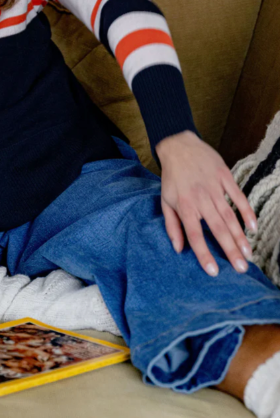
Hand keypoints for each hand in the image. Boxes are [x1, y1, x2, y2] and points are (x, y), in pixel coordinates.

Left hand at [156, 131, 256, 276]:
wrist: (179, 146)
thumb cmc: (172, 177)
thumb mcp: (165, 200)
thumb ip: (172, 226)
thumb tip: (178, 249)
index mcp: (185, 206)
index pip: (194, 234)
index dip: (203, 253)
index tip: (214, 271)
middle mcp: (200, 198)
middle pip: (217, 228)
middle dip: (229, 250)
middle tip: (241, 268)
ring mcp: (214, 187)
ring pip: (229, 215)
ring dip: (240, 236)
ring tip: (248, 254)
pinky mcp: (224, 177)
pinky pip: (238, 196)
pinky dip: (246, 211)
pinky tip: (252, 227)